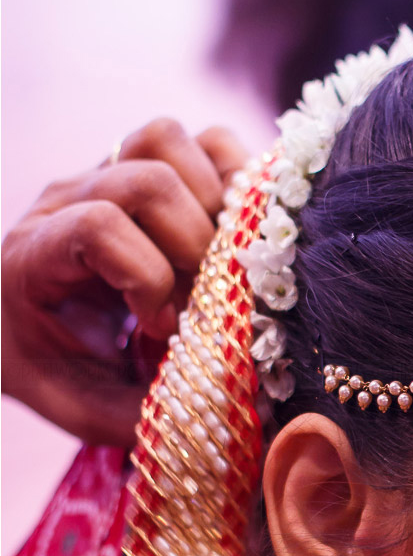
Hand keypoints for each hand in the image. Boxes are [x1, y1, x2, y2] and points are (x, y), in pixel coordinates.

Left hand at [1, 119, 249, 445]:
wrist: (22, 325)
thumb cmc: (54, 368)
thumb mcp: (85, 406)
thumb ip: (152, 415)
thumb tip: (247, 414)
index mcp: (36, 254)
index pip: (98, 226)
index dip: (147, 277)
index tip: (161, 327)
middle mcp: (69, 197)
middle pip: (146, 180)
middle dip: (192, 246)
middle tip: (199, 298)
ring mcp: (107, 172)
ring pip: (168, 140)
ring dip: (213, 202)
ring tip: (217, 259)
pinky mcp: (149, 168)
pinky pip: (202, 142)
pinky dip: (234, 179)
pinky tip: (234, 234)